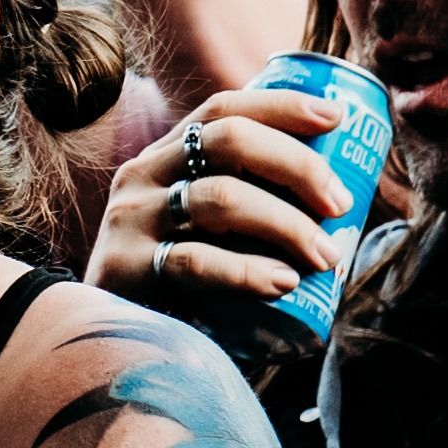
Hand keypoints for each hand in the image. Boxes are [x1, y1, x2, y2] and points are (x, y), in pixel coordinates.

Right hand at [92, 94, 349, 317]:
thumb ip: (247, 207)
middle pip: (227, 141)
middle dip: (296, 164)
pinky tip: (284, 282)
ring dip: (286, 223)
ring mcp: (131, 220)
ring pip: (219, 198)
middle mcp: (142, 176)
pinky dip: (248, 271)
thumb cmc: (178, 284)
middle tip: (339, 204)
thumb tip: (340, 202)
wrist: (108, 340)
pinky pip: (195, 262)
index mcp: (165, 156)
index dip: (280, 106)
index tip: (335, 117)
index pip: (222, 110)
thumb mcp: (204, 230)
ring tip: (325, 257)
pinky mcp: (127, 270)